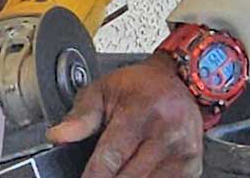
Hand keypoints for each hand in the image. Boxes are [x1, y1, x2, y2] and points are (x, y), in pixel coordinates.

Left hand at [48, 52, 203, 177]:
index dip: (91, 177)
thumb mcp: (106, 89)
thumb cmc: (141, 87)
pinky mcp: (191, 168)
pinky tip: (136, 171)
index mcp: (144, 111)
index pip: (110, 159)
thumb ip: (81, 115)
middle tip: (99, 174)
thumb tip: (58, 136)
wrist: (181, 82)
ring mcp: (182, 154)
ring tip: (119, 168)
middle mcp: (167, 133)